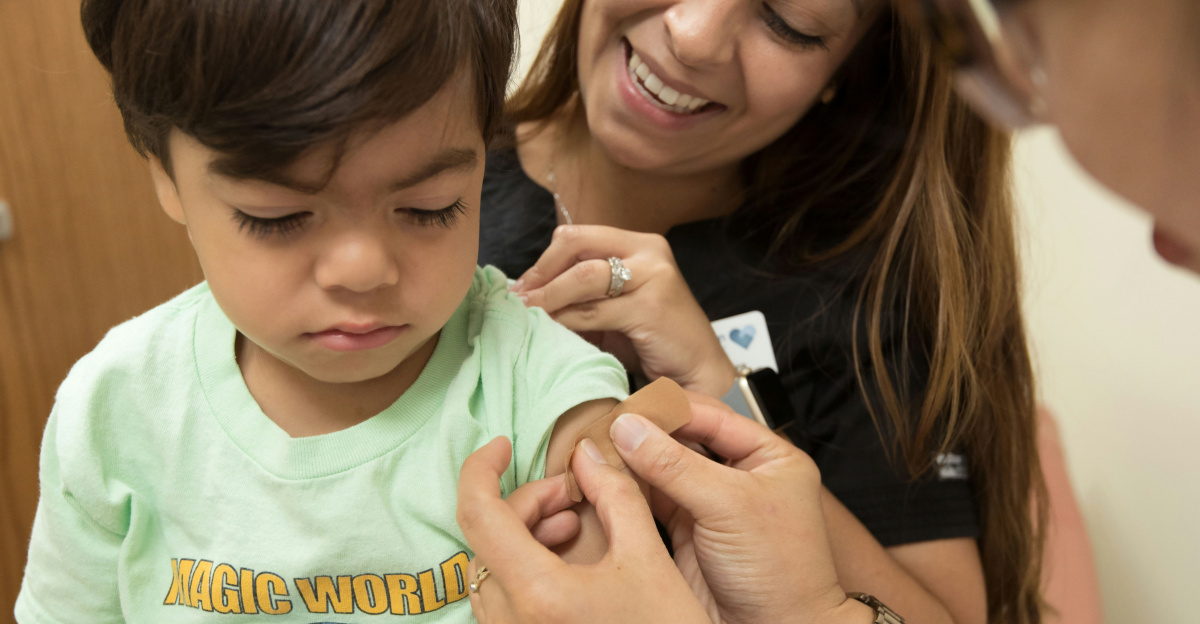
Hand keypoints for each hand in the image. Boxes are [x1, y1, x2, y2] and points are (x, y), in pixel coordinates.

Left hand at [456, 437, 709, 623]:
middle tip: (574, 496)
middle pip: (487, 538)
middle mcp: (511, 623)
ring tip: (575, 526)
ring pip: (491, 568)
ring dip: (526, 535)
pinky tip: (568, 562)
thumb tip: (588, 454)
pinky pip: (502, 598)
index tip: (501, 445)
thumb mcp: (648, 558)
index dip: (481, 468)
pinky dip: (526, 566)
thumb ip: (615, 495)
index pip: (478, 513)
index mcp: (537, 593)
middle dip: (528, 503)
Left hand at [510, 224, 735, 395]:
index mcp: (639, 244)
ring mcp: (653, 276)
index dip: (544, 260)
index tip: (522, 285)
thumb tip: (528, 293)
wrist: (697, 369)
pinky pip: (593, 311)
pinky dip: (566, 320)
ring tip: (527, 314)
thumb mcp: (615, 308)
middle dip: (541, 273)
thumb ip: (583, 294)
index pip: (578, 236)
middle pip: (577, 246)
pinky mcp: (651, 306)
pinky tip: (551, 330)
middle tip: (519, 299)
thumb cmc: (653, 340)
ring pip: (583, 277)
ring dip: (548, 298)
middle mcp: (649, 251)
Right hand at [611, 397, 870, 623]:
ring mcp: (712, 504)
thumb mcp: (729, 506)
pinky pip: (652, 501)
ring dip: (632, 462)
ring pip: (663, 470)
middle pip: (683, 440)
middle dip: (645, 435)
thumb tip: (631, 428)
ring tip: (598, 450)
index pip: (711, 416)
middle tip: (606, 428)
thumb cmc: (783, 573)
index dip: (668, 410)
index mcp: (769, 456)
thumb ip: (676, 464)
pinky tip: (605, 480)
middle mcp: (740, 475)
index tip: (627, 407)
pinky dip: (628, 492)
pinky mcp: (688, 532)